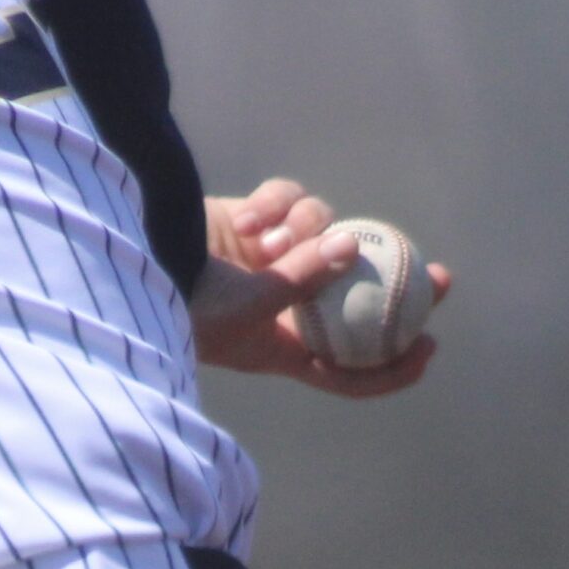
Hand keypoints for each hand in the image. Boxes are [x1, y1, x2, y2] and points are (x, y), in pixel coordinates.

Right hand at [190, 178, 451, 398]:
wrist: (131, 267)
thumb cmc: (184, 307)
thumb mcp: (247, 309)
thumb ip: (303, 280)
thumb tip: (352, 246)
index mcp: (287, 344)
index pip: (350, 368)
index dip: (394, 366)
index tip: (430, 345)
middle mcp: (285, 301)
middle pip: (356, 291)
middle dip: (398, 281)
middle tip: (438, 273)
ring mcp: (268, 257)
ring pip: (323, 234)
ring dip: (305, 232)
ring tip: (269, 238)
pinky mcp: (249, 217)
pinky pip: (286, 201)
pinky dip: (275, 204)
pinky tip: (251, 216)